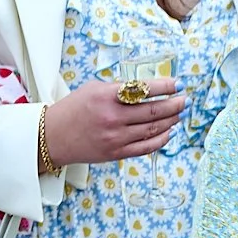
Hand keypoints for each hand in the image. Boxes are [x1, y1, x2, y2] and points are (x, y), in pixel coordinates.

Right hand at [42, 76, 186, 167]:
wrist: (53, 137)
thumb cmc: (72, 109)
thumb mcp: (92, 89)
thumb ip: (118, 88)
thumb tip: (146, 88)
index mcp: (106, 97)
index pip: (144, 90)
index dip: (165, 87)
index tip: (177, 85)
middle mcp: (112, 117)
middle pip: (153, 111)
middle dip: (174, 105)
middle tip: (185, 100)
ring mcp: (116, 137)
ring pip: (153, 129)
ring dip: (171, 120)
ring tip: (179, 114)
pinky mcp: (117, 153)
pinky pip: (146, 147)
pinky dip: (161, 139)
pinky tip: (169, 131)